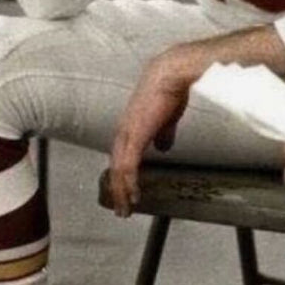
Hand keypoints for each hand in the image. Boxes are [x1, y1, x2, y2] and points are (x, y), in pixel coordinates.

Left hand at [108, 54, 192, 217]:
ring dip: (122, 192)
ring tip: (125, 210)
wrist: (170, 75)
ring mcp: (127, 134)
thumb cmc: (169, 91)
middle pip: (115, 166)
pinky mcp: (135, 136)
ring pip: (119, 170)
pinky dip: (129, 183)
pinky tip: (132, 196)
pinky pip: (128, 166)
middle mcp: (124, 131)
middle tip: (121, 209)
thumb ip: (163, 133)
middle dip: (117, 189)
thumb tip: (163, 147)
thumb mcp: (166, 117)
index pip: (120, 155)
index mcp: (130, 126)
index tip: (125, 190)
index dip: (121, 175)